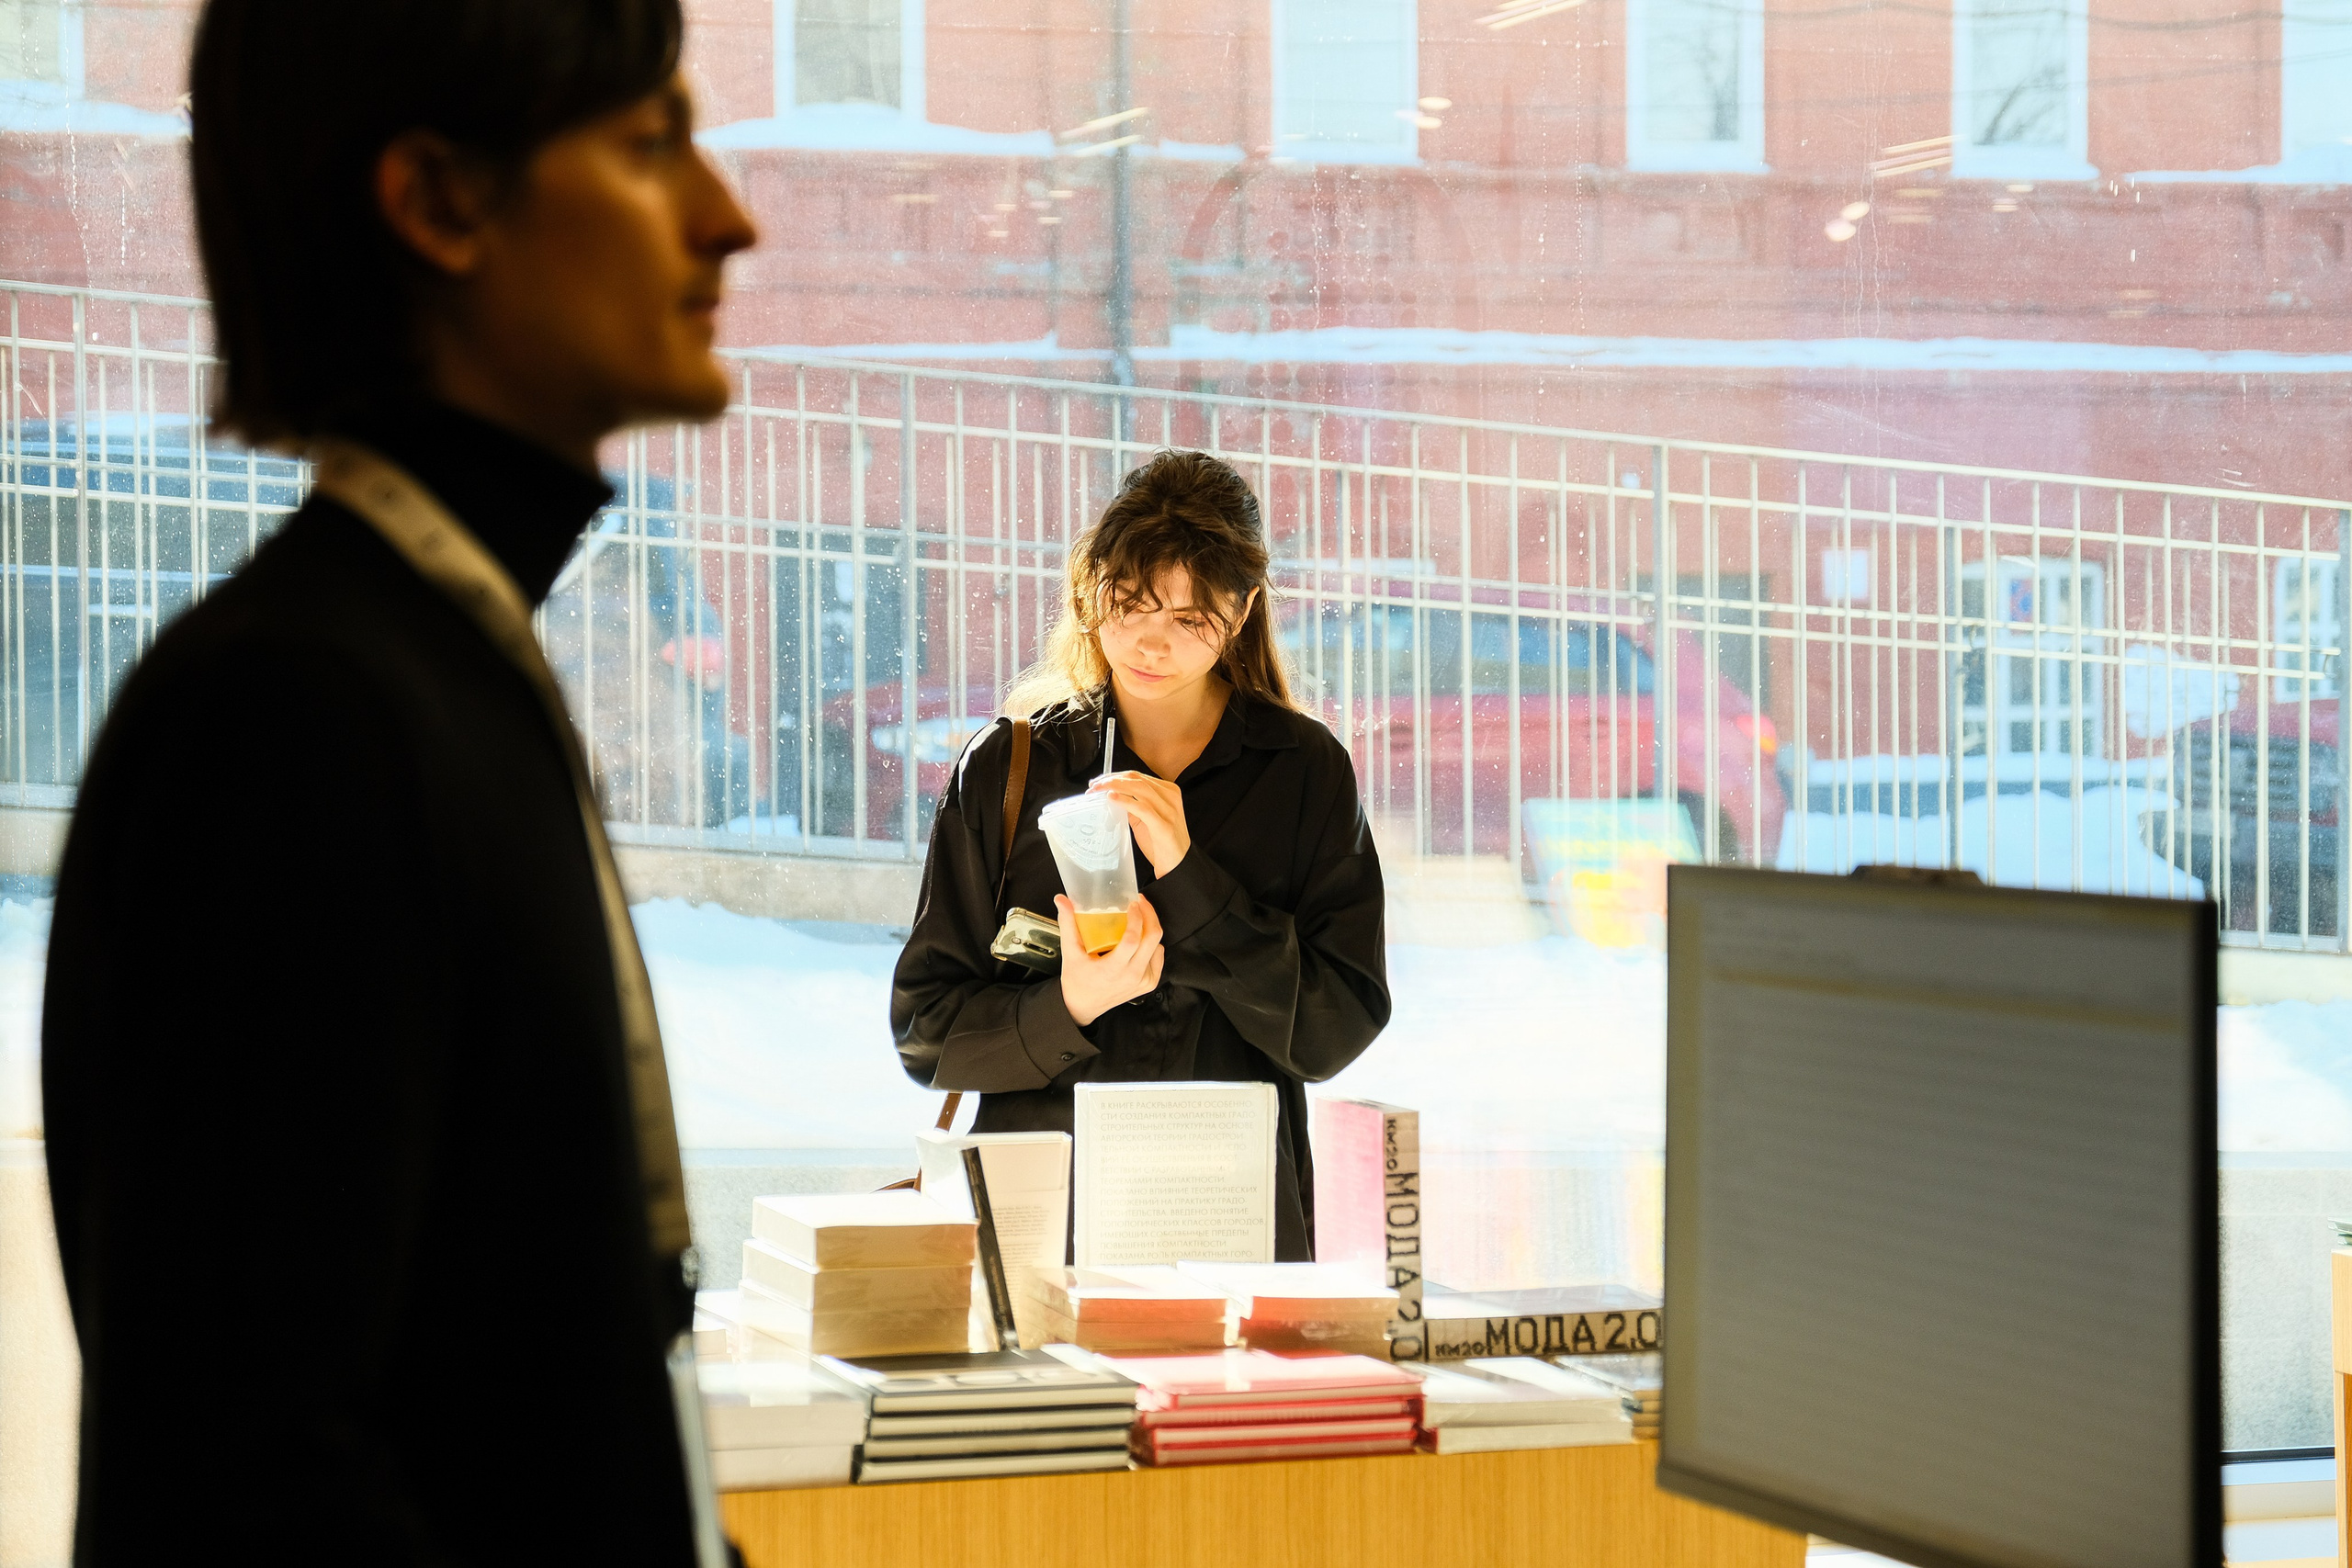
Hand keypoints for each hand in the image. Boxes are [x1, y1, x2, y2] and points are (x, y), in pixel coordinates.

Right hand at [1056, 894, 1163, 1027]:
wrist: (1083, 1006)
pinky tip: (1141, 939)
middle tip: (1140, 903)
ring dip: (1151, 929)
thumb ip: (1068, 924)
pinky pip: (1159, 957)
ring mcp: (1144, 981)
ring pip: (1158, 946)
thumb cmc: (1077, 982)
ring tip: (1139, 918)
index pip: (1133, 939)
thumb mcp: (1070, 953)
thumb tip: (1061, 900)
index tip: (1133, 904)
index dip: (1136, 918)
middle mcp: (1133, 975)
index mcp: (1114, 969)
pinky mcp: (1149, 984)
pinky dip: (1153, 944)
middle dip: (1149, 915)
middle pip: (1153, 938)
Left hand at [1089, 771, 1188, 877]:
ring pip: (1138, 788)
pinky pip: (1142, 808)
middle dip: (1111, 779)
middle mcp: (1170, 797)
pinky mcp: (1163, 825)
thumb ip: (1133, 806)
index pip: (1137, 775)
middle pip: (1136, 778)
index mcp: (1167, 791)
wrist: (1177, 864)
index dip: (1114, 775)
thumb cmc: (1162, 843)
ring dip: (1114, 786)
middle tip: (1093, 785)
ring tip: (1098, 790)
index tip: (1099, 781)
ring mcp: (1168, 810)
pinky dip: (1125, 801)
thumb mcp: (1146, 819)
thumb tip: (1113, 797)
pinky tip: (1112, 798)